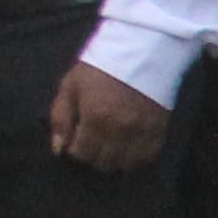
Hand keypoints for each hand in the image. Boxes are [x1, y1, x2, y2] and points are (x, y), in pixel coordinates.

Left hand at [49, 58, 172, 172]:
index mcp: (95, 118)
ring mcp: (142, 133)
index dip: (75, 152)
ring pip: (126, 165)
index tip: (75, 143)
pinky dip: (135, 158)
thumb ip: (61, 118)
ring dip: (114, 160)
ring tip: (107, 147)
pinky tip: (126, 148)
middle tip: (90, 145)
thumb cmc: (99, 68)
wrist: (140, 52)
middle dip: (93, 157)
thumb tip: (58, 149)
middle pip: (104, 163)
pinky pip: (147, 158)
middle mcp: (120, 130)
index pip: (83, 154)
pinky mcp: (159, 131)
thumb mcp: (70, 86)